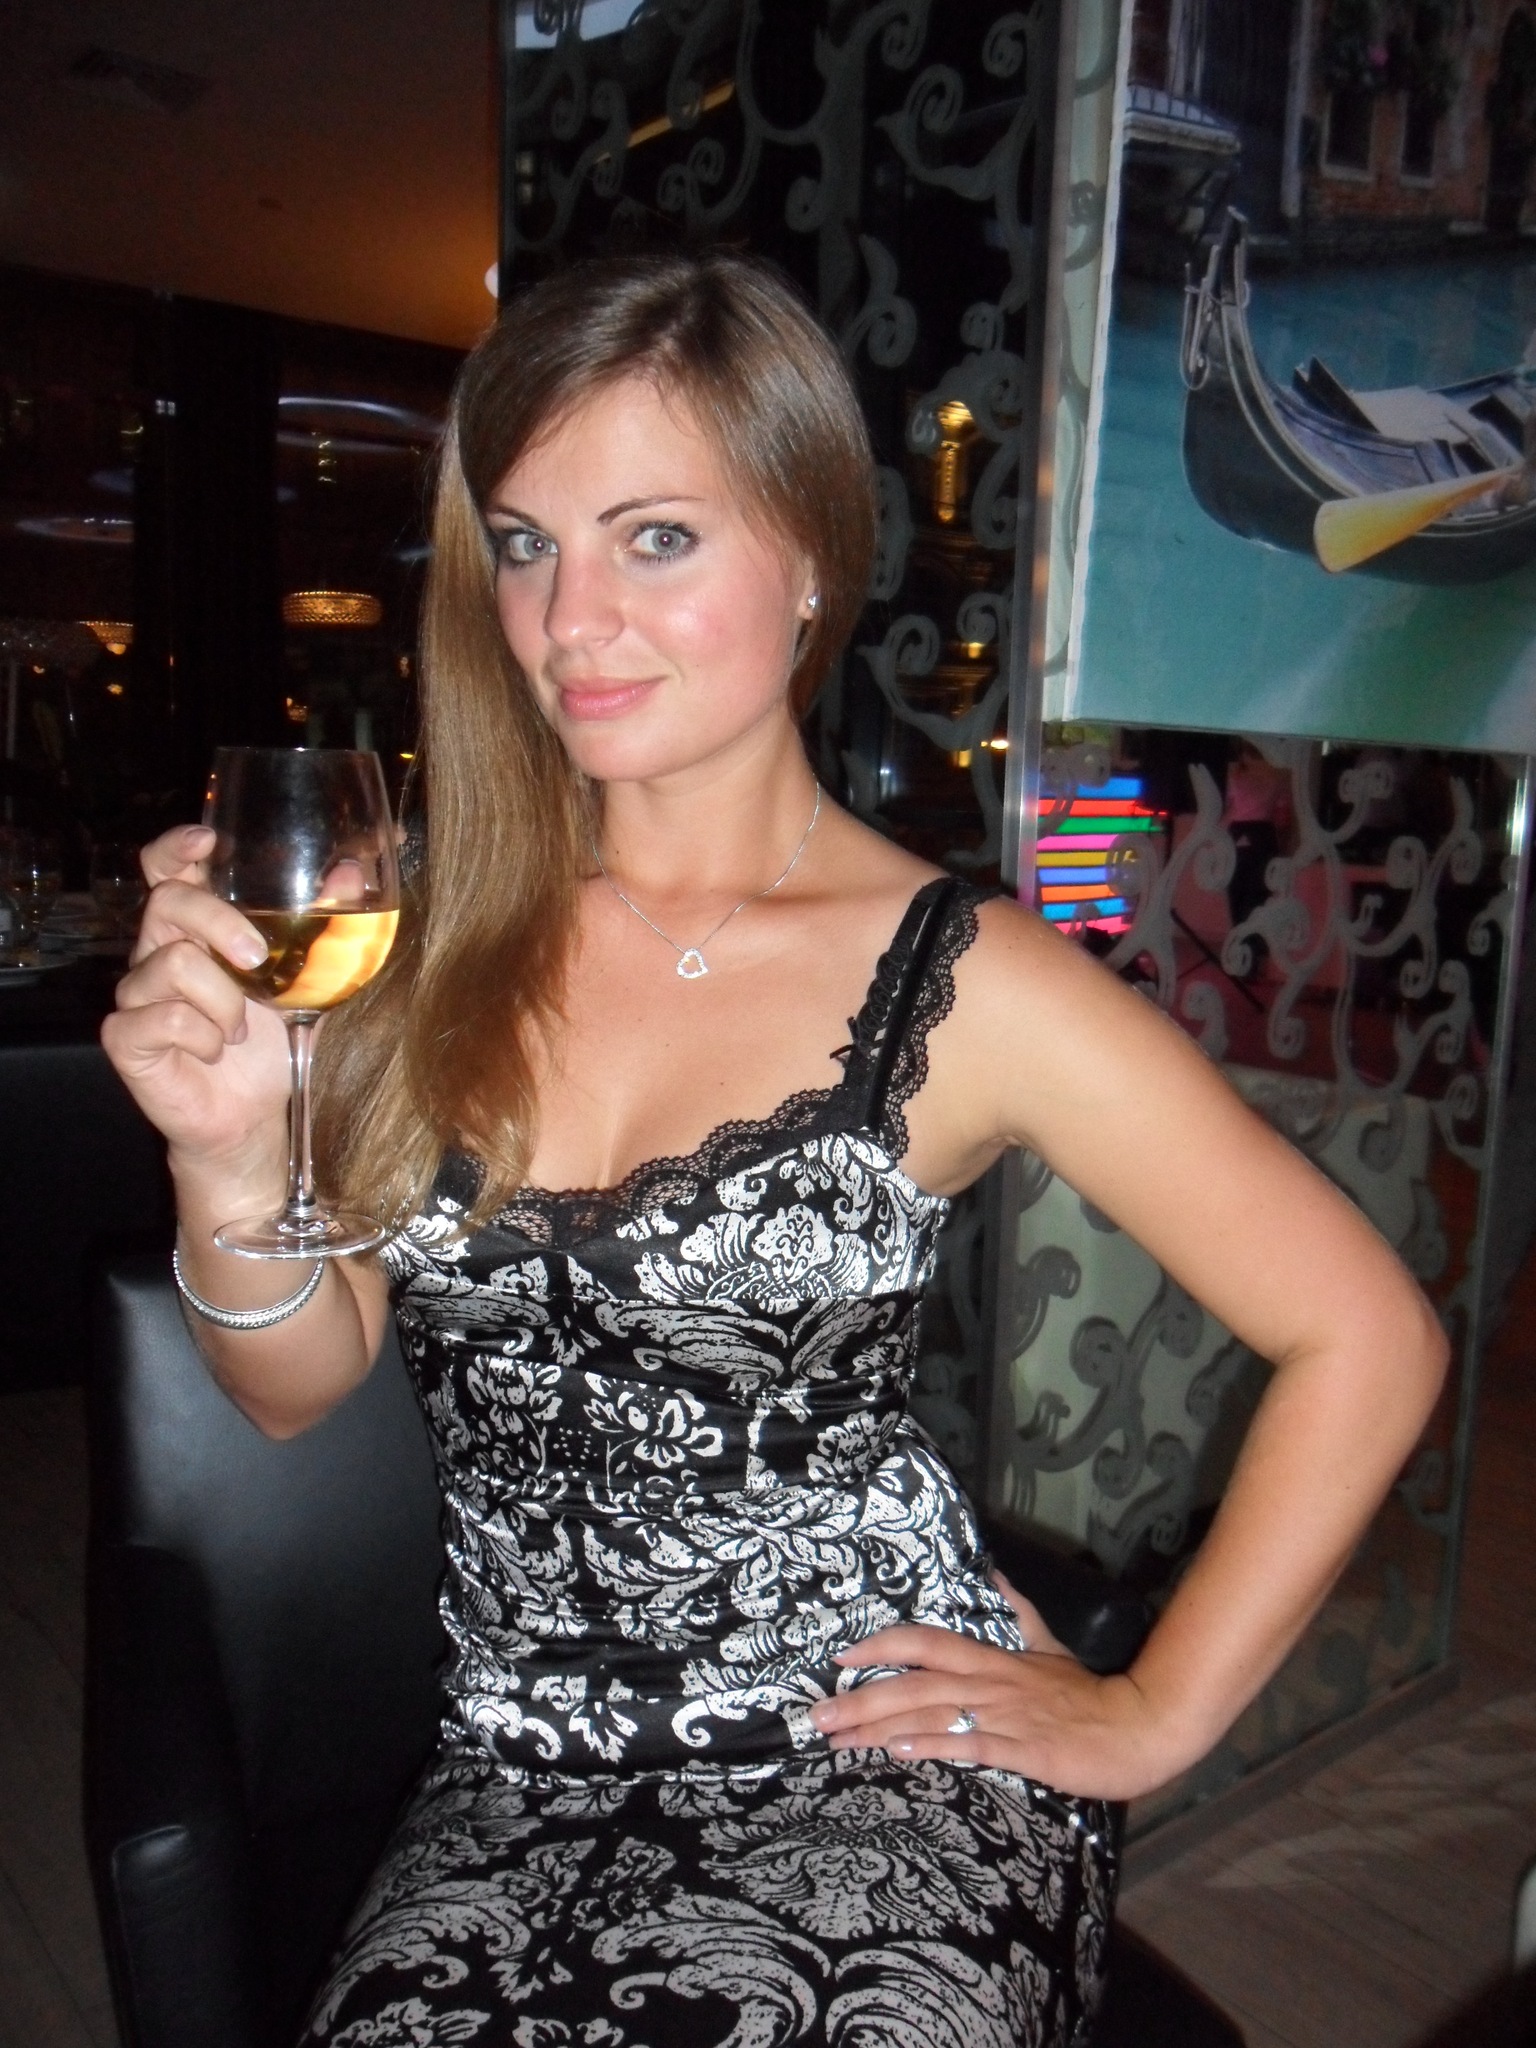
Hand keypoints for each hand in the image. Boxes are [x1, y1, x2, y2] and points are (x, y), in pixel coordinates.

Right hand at [100, 825, 290, 1175]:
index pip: (166, 868)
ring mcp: (137, 993)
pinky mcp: (126, 1036)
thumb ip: (325, 932)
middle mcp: (157, 951)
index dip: (177, 847)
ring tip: (238, 1032)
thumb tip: (352, 876)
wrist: (252, 1119)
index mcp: (196, 929)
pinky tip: (214, 1053)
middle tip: (258, 960)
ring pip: (173, 964)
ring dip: (224, 1001)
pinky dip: (203, 1037)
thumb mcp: (311, 983)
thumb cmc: (272, 1044)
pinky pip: (164, 1018)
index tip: (207, 842)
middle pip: (168, 901)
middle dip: (219, 922)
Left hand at [810, 1570, 1183, 1801]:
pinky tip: (898, 1751)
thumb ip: (1017, 1610)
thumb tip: (993, 1572)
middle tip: (817, 1714)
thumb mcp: (1048, 1644)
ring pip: (931, 1714)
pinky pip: (969, 1746)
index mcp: (993, 1657)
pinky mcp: (1022, 1750)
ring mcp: (1004, 1716)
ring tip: (837, 1739)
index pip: (926, 1642)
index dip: (881, 1646)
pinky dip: (932, 1746)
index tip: (841, 1658)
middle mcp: (990, 1682)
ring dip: (879, 1726)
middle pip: (914, 1682)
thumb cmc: (1086, 1694)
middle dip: (861, 1698)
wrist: (1136, 1728)